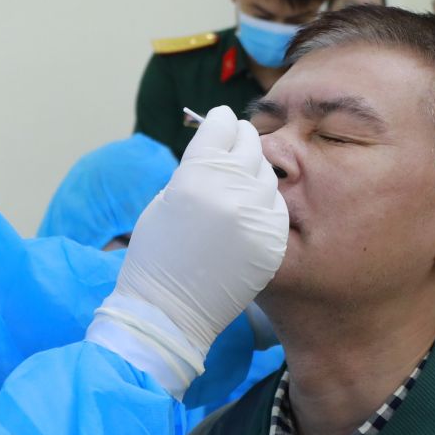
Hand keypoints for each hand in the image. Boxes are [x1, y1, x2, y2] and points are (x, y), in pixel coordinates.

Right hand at [90, 106, 288, 396]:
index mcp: (198, 175)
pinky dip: (263, 206)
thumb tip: (223, 146)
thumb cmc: (157, 254)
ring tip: (234, 189)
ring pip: (267, 174)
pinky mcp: (274, 241)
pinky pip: (277, 207)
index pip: (222, 124)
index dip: (219, 122)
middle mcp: (233, 191)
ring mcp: (258, 218)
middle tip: (233, 146)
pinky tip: (246, 216)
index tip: (219, 124)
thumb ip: (198, 167)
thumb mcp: (167, 197)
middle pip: (251, 142)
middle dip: (240, 140)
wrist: (169, 312)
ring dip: (253, 174)